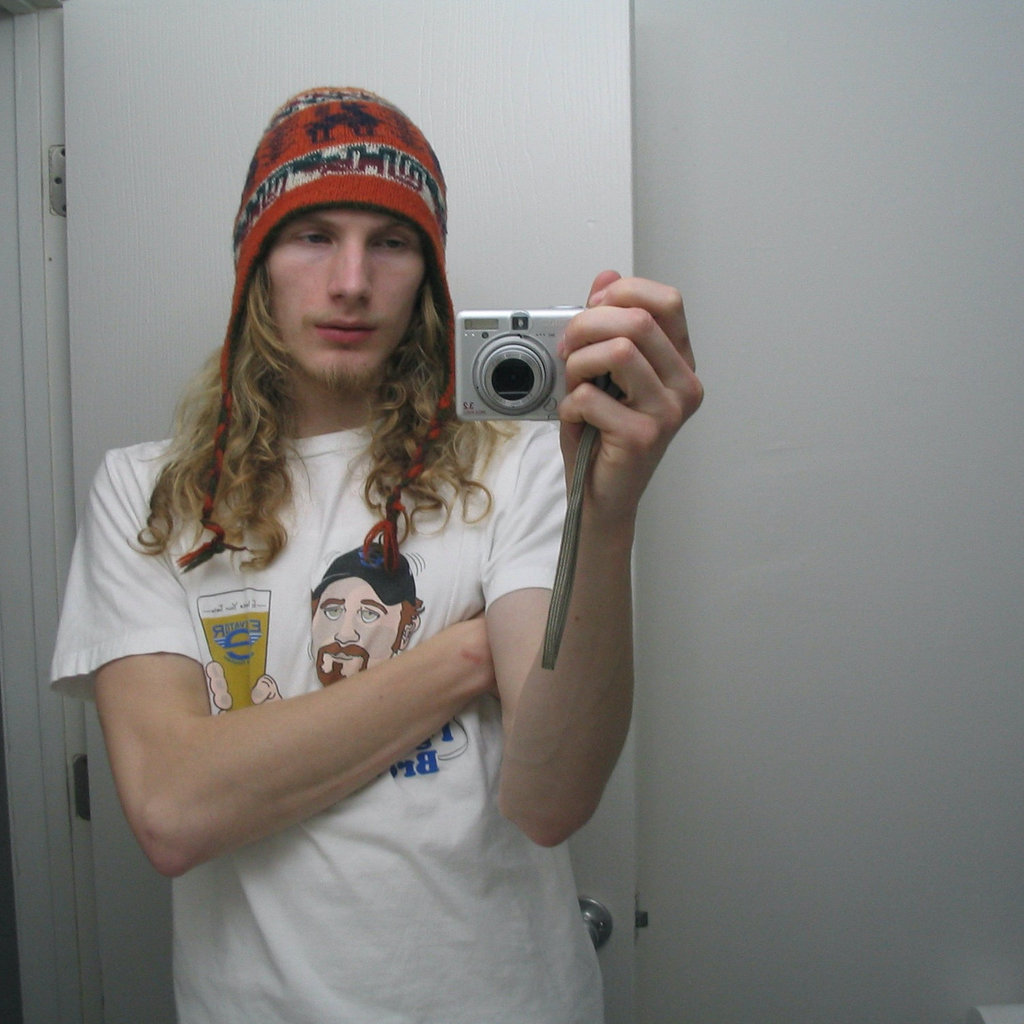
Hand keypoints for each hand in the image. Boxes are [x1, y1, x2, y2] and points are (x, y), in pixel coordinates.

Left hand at [556, 271, 703, 524]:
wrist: (601, 495)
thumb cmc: (603, 437)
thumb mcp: (603, 372)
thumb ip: (607, 325)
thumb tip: (606, 276)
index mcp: (679, 363)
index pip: (667, 301)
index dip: (623, 293)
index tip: (592, 307)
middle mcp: (684, 385)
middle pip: (639, 320)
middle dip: (587, 325)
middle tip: (567, 347)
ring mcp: (668, 411)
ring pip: (618, 351)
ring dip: (579, 363)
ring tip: (573, 383)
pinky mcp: (644, 436)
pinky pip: (592, 396)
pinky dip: (570, 403)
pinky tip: (575, 417)